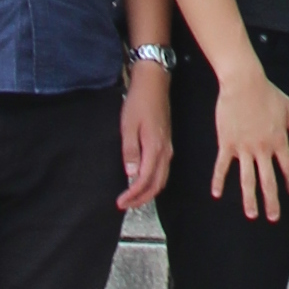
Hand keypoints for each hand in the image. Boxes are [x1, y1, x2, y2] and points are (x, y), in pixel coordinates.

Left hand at [120, 68, 171, 210]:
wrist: (154, 83)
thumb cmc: (139, 102)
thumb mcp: (128, 126)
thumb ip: (130, 151)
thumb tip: (131, 174)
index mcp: (155, 148)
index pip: (145, 180)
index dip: (133, 194)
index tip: (120, 202)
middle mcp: (165, 151)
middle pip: (157, 184)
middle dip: (141, 198)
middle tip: (125, 205)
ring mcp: (168, 148)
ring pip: (162, 179)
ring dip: (148, 192)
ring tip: (132, 198)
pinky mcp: (167, 143)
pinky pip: (163, 170)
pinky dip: (154, 181)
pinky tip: (143, 181)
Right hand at [210, 58, 288, 222]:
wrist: (243, 83)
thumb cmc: (267, 92)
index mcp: (279, 141)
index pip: (288, 168)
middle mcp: (263, 149)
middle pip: (269, 181)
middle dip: (272, 202)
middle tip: (273, 218)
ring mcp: (244, 148)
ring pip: (247, 179)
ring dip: (250, 199)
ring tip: (251, 215)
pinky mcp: (227, 144)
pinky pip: (222, 166)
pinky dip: (218, 180)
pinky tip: (216, 194)